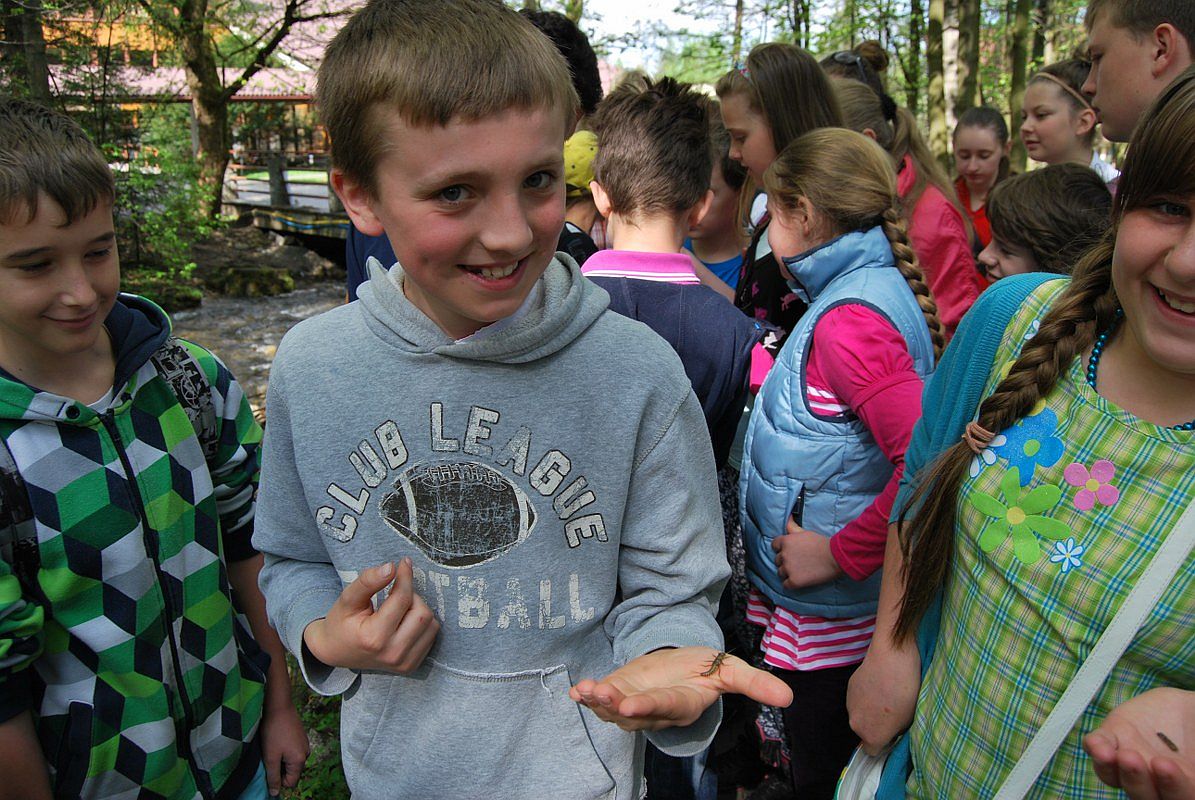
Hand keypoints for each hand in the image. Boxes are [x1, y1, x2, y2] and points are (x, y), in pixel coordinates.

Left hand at [260, 698, 308, 796]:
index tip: (268, 768)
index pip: (290, 782)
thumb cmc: (273, 731)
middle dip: (279, 768)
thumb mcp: (270, 757)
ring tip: (272, 746)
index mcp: (300, 760)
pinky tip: (277, 739)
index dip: (277, 779)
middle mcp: (306, 753)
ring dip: (281, 758)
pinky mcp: (301, 736)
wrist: (279, 706)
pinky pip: (293, 751)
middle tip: (269, 756)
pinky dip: (284, 749)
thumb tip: (275, 793)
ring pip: (291, 761)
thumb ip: (273, 777)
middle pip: (291, 772)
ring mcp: (304, 744)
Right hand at [302, 558, 438, 672]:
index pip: (402, 600)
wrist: (335, 651)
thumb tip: (391, 567)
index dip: (405, 577)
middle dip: (411, 596)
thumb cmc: (341, 622)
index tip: (403, 563)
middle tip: (394, 593)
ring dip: (418, 609)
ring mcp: (404, 663)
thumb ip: (367, 581)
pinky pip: (430, 636)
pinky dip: (421, 624)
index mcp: (374, 638)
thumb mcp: (347, 598)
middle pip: (422, 613)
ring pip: (431, 624)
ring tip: (398, 609)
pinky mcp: (411, 666)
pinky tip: (403, 621)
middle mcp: (392, 654)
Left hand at [569, 646, 792, 731]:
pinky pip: (603, 701)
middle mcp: (658, 709)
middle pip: (637, 712)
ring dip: (600, 702)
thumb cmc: (703, 668)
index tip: (631, 704)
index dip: (650, 706)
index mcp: (684, 703)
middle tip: (603, 696)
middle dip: (618, 707)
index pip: (668, 706)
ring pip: (615, 711)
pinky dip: (589, 697)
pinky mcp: (619, 694)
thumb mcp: (728, 670)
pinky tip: (577, 692)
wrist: (681, 665)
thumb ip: (753, 684)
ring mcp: (636, 704)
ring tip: (587, 691)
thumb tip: (790, 697)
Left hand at [772, 519, 842, 588]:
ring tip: (799, 571)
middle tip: (798, 562)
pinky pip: (786, 585)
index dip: (781, 549)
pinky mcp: (794, 581)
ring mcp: (788, 568)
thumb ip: (792, 527)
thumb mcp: (805, 532)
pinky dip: (791, 584)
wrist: (835, 557)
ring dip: (788, 573)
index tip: (790, 552)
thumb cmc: (822, 543)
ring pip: (780, 572)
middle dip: (785, 561)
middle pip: (777, 560)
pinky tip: (800, 580)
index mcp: (785, 541)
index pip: (774, 546)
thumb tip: (788, 517)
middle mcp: (784, 555)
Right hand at [847, 641, 919, 754]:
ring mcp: (850, 705)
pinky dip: (866, 696)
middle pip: (865, 732)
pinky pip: (858, 700)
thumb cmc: (906, 692)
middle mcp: (856, 724)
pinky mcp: (848, 688)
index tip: (893, 733)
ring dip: (870, 710)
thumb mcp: (910, 719)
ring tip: (886, 695)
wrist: (892, 659)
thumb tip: (893, 730)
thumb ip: (897, 732)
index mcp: (871, 735)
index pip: (873, 751)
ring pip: (860, 715)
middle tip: (892, 712)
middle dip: (876, 726)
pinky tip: (879, 684)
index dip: (884, 744)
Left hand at [1083, 688, 1194, 799]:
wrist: (1188, 711)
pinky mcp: (1114, 743)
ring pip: (1121, 780)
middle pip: (1148, 796)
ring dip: (1117, 770)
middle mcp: (1160, 786)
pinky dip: (1097, 751)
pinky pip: (1101, 756)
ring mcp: (1135, 767)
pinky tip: (1098, 745)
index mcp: (1189, 788)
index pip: (1183, 796)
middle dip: (1141, 781)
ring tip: (1118, 754)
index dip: (1176, 787)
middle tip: (1137, 760)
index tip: (1169, 767)